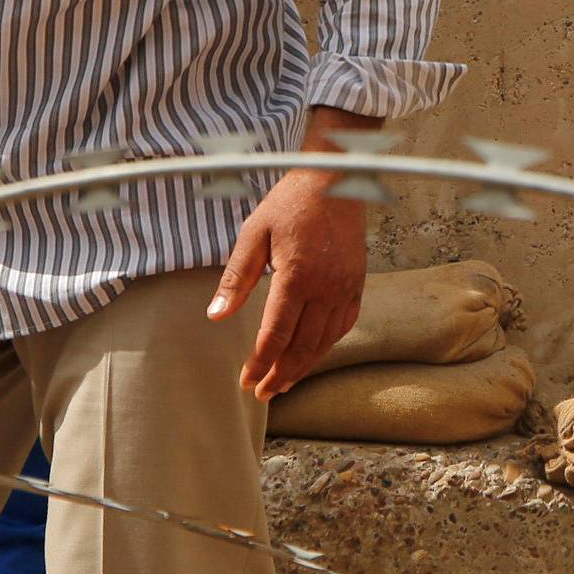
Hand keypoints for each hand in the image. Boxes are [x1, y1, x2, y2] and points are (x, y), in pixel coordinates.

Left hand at [207, 165, 367, 399]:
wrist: (335, 179)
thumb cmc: (289, 203)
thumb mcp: (254, 233)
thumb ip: (236, 277)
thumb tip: (215, 315)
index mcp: (297, 275)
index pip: (276, 334)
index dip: (260, 363)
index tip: (246, 381)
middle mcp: (326, 287)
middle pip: (302, 346)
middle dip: (280, 375)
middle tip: (262, 394)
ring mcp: (346, 287)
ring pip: (325, 341)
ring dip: (303, 366)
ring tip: (284, 382)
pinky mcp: (357, 282)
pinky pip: (344, 324)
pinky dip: (327, 344)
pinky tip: (312, 353)